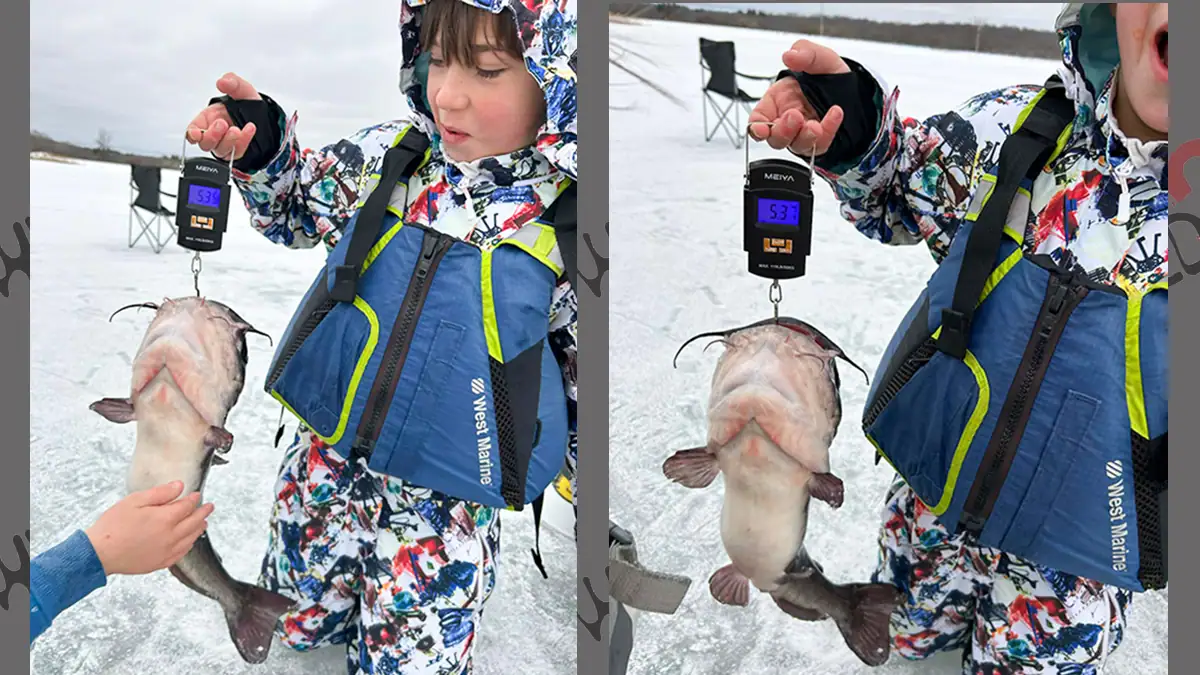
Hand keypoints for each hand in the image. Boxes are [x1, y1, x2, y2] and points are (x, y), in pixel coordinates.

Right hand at [85, 481, 214, 575]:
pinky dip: (188, 545)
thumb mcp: (134, 501)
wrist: (99, 553)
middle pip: (194, 522)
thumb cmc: (112, 526)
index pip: (187, 506)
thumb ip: (160, 493)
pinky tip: (188, 542)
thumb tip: (179, 486)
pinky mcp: (160, 563)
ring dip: (198, 529)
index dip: (193, 499)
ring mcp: (166, 551)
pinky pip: (181, 554)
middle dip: (203, 513)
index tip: (196, 495)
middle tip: (209, 507)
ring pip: (190, 539)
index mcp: (165, 519)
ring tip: (203, 523)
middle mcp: (171, 536)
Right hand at [185, 72, 261, 161]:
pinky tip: (249, 130)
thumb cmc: (246, 103)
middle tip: (222, 124)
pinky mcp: (237, 151)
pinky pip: (237, 152)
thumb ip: (232, 82)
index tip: (196, 133)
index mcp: (207, 119)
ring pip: (220, 150)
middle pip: (205, 143)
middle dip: (212, 135)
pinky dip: (243, 142)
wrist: (265, 116)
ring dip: (228, 141)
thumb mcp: (242, 89)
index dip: (192, 133)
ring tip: (237, 129)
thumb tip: (223, 82)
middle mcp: (214, 133)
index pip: (193, 130)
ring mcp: (225, 144)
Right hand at [748, 40, 849, 156]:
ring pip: (796, 145)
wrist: (854, 87)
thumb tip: (790, 55)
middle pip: (775, 138)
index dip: (756, 127)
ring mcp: (802, 132)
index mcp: (777, 101)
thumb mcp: (820, 57)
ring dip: (804, 137)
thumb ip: (805, 52)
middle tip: (794, 117)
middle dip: (783, 131)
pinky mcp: (819, 141)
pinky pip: (820, 144)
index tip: (761, 129)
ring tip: (815, 125)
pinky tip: (835, 115)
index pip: (758, 120)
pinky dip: (828, 131)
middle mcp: (787, 120)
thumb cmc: (828, 74)